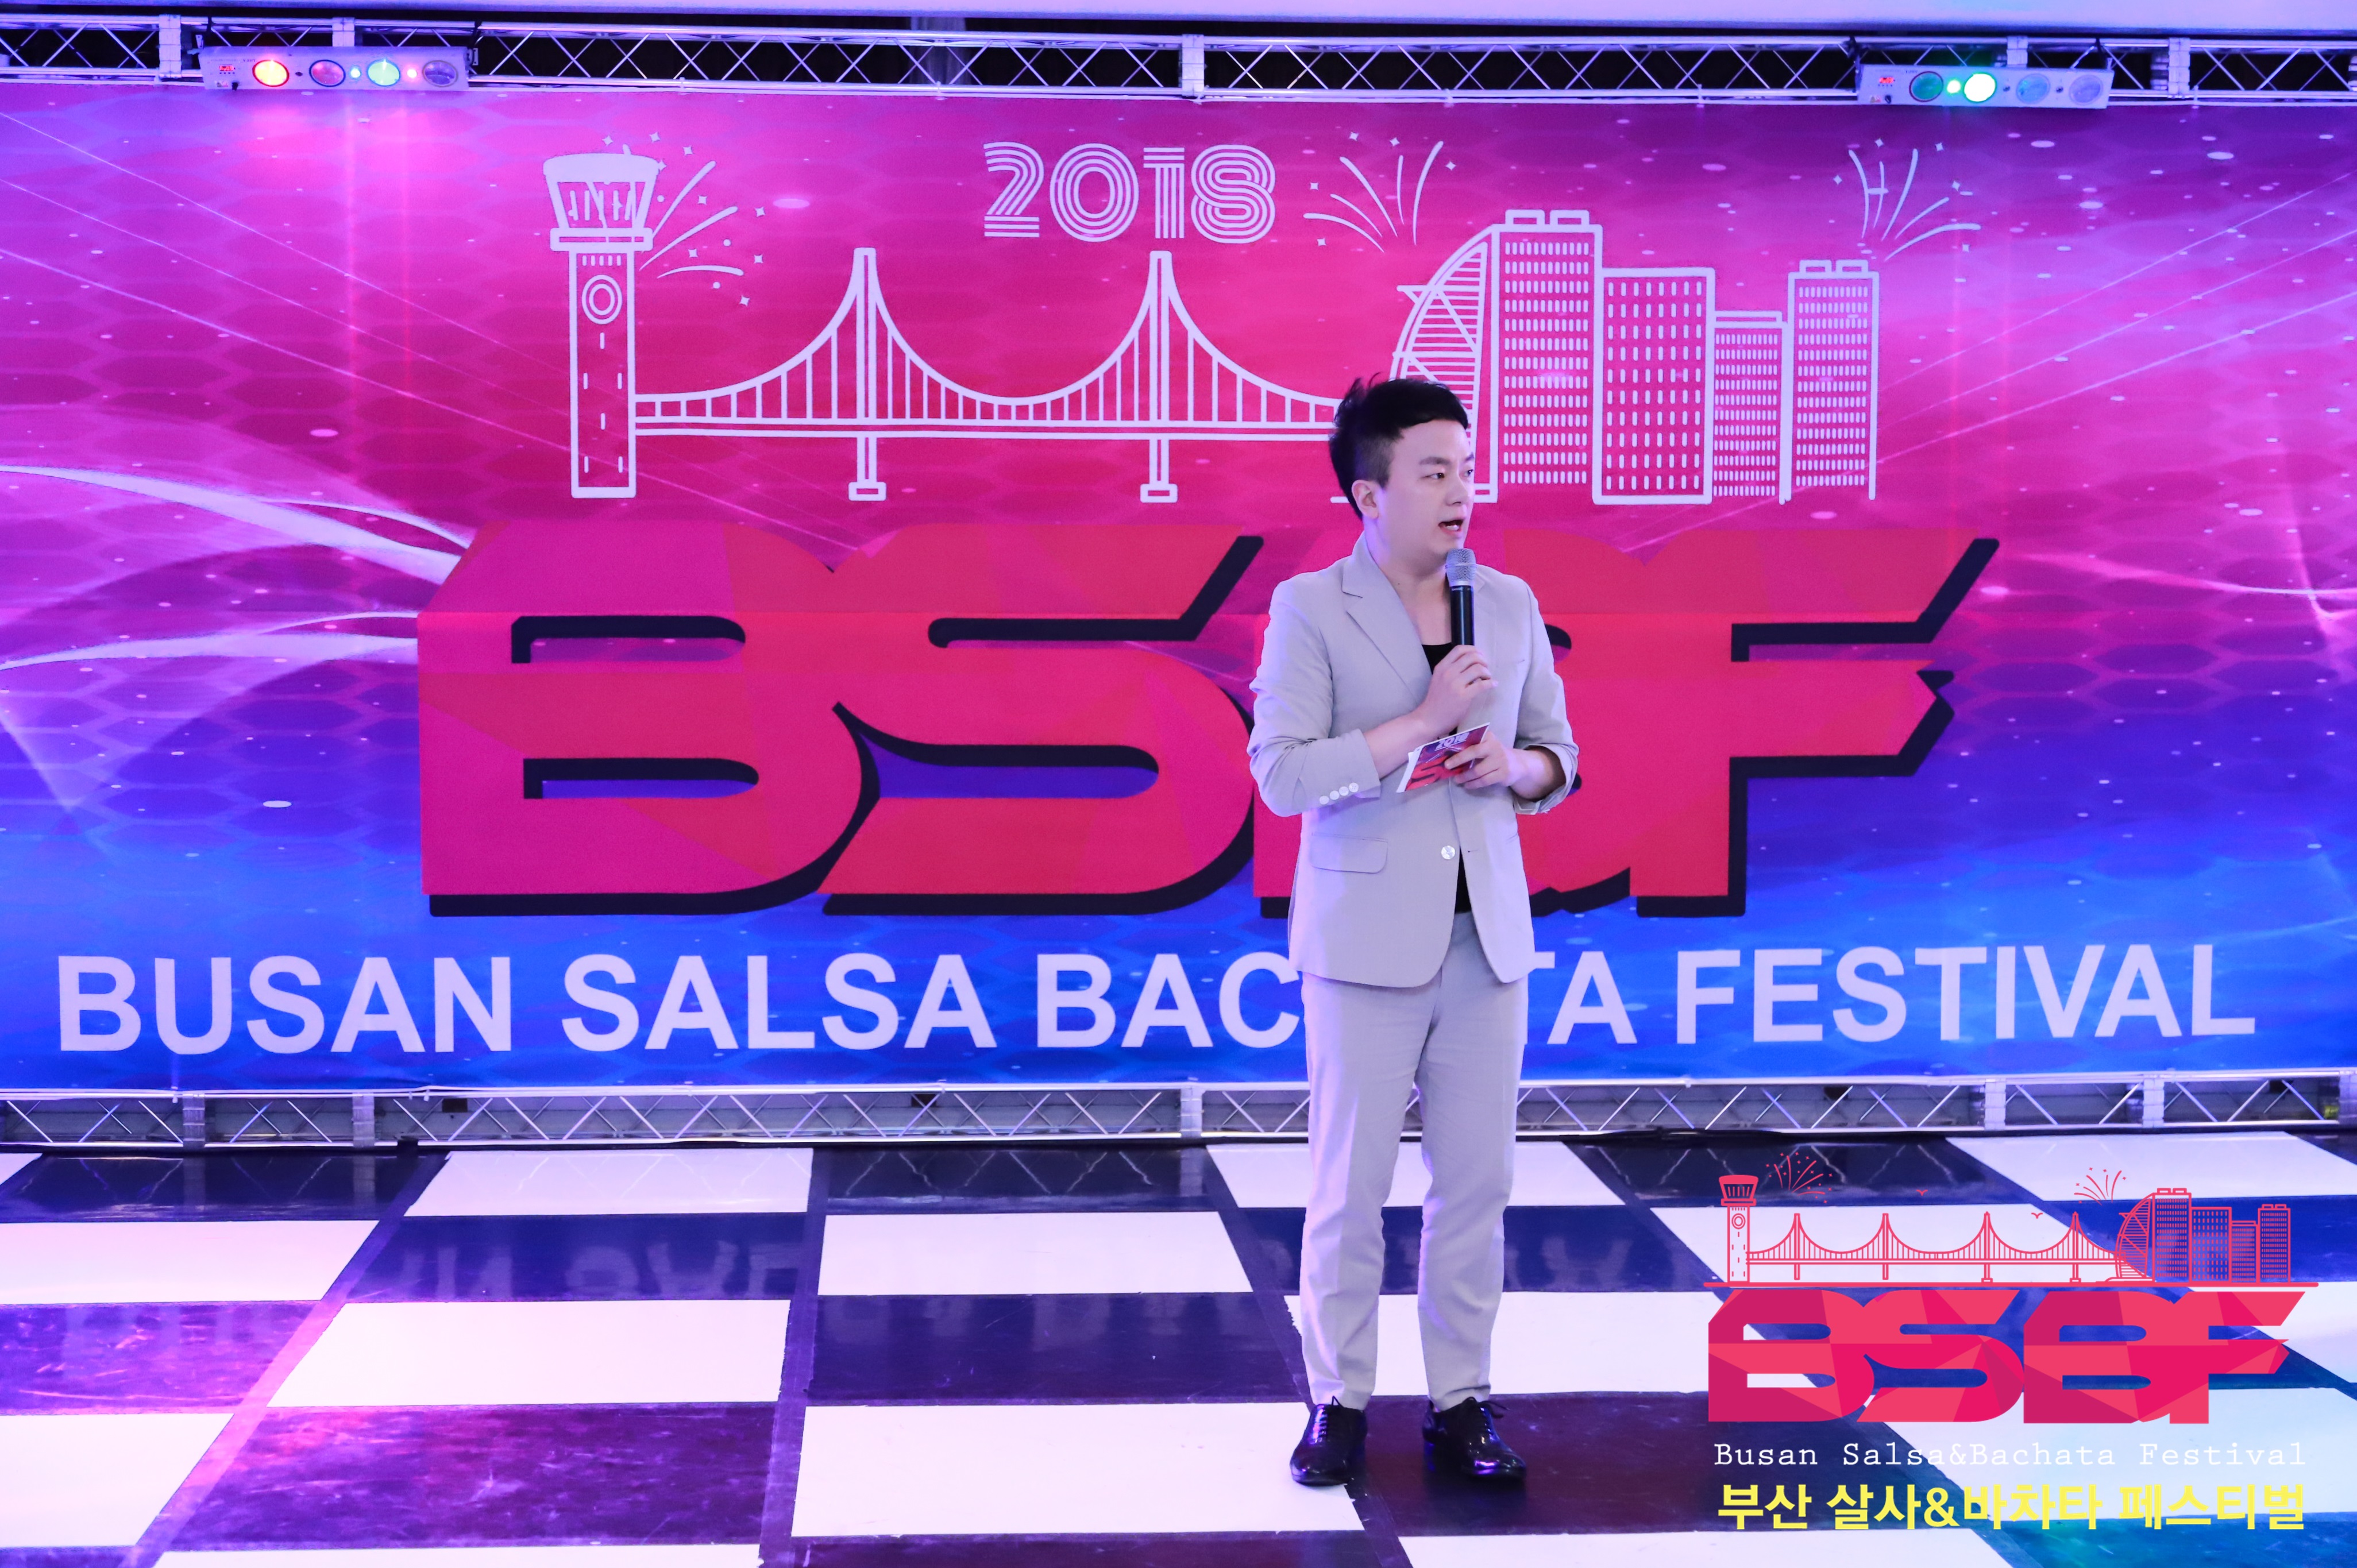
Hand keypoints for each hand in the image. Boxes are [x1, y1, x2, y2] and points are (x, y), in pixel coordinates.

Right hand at [1416, 643, 1493, 736]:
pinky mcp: (1463, 696)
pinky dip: (1491, 683)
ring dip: (1487, 672)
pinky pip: (1482, 685)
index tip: (1479, 655)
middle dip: (1483, 660)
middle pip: (1472, 656)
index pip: (1459, 649)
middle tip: (1486, 668)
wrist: (1429, 719)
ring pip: (1478, 669)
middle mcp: (1448, 673)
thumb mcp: (1438, 679)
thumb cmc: (1435, 701)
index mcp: (1441, 667)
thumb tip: (1471, 664)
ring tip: (1488, 678)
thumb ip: (1451, 670)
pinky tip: (1493, 685)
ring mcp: (1455, 684)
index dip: (1473, 649)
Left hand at [1445, 738, 1563, 798]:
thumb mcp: (1486, 746)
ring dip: (1465, 776)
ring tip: (1457, 779)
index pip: (1471, 740)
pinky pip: (1485, 780)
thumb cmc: (1494, 754)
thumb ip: (1472, 746)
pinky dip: (1474, 784)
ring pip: (1478, 770)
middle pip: (1474, 752)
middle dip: (1459, 760)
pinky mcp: (1503, 774)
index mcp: (1488, 737)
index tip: (1446, 752)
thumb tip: (1449, 753)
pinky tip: (1467, 785)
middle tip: (1447, 767)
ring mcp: (1501, 761)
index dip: (1459, 746)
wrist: (1518, 764)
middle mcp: (1495, 747)